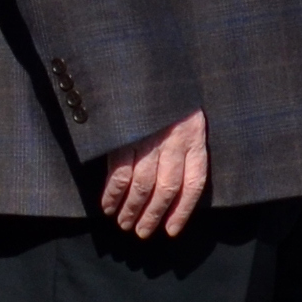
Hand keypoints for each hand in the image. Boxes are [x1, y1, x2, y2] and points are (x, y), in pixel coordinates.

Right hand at [95, 109, 207, 238]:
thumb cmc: (173, 99)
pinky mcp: (125, 136)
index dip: (182, 210)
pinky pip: (119, 173)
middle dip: (153, 215)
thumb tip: (179, 188)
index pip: (194, 183)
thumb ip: (187, 149)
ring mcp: (148, 140)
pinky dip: (112, 194)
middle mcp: (174, 142)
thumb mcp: (190, 120)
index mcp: (195, 139)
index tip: (171, 231)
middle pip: (166, 189)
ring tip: (124, 223)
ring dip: (131, 209)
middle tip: (141, 232)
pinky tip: (107, 206)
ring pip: (142, 185)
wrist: (154, 70)